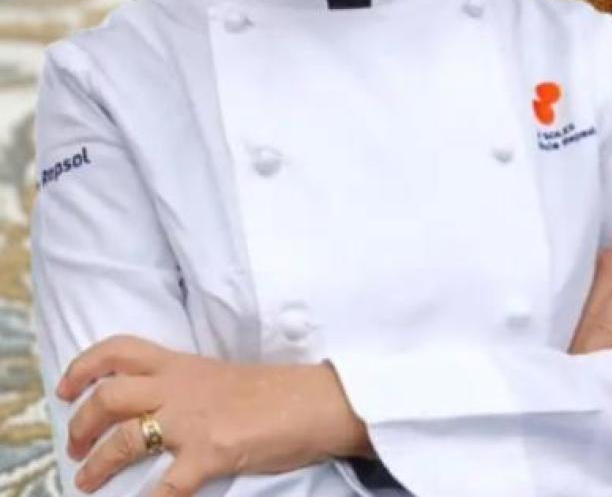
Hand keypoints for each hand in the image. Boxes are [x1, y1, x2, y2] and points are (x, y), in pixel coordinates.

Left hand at [56, 336, 364, 495]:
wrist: (321, 402)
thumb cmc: (281, 391)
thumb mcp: (225, 376)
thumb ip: (189, 387)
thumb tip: (160, 409)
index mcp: (184, 366)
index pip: (121, 351)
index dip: (84, 367)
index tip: (67, 388)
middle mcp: (181, 389)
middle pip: (109, 397)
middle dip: (81, 423)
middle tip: (76, 444)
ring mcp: (194, 422)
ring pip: (124, 440)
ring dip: (97, 465)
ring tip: (87, 480)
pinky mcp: (211, 454)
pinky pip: (166, 486)